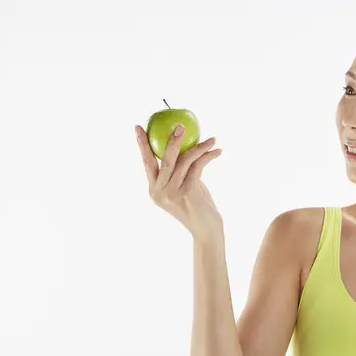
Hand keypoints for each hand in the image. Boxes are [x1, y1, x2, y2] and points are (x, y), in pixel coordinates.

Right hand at [135, 124, 223, 239]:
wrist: (206, 230)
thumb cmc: (197, 207)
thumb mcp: (185, 187)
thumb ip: (181, 172)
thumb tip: (185, 145)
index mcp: (154, 190)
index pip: (146, 163)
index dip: (142, 145)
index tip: (138, 127)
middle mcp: (159, 192)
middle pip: (164, 159)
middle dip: (171, 140)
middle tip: (179, 125)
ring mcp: (172, 193)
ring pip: (183, 161)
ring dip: (199, 147)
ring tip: (211, 139)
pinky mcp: (187, 192)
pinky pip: (197, 167)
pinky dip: (208, 156)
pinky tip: (217, 151)